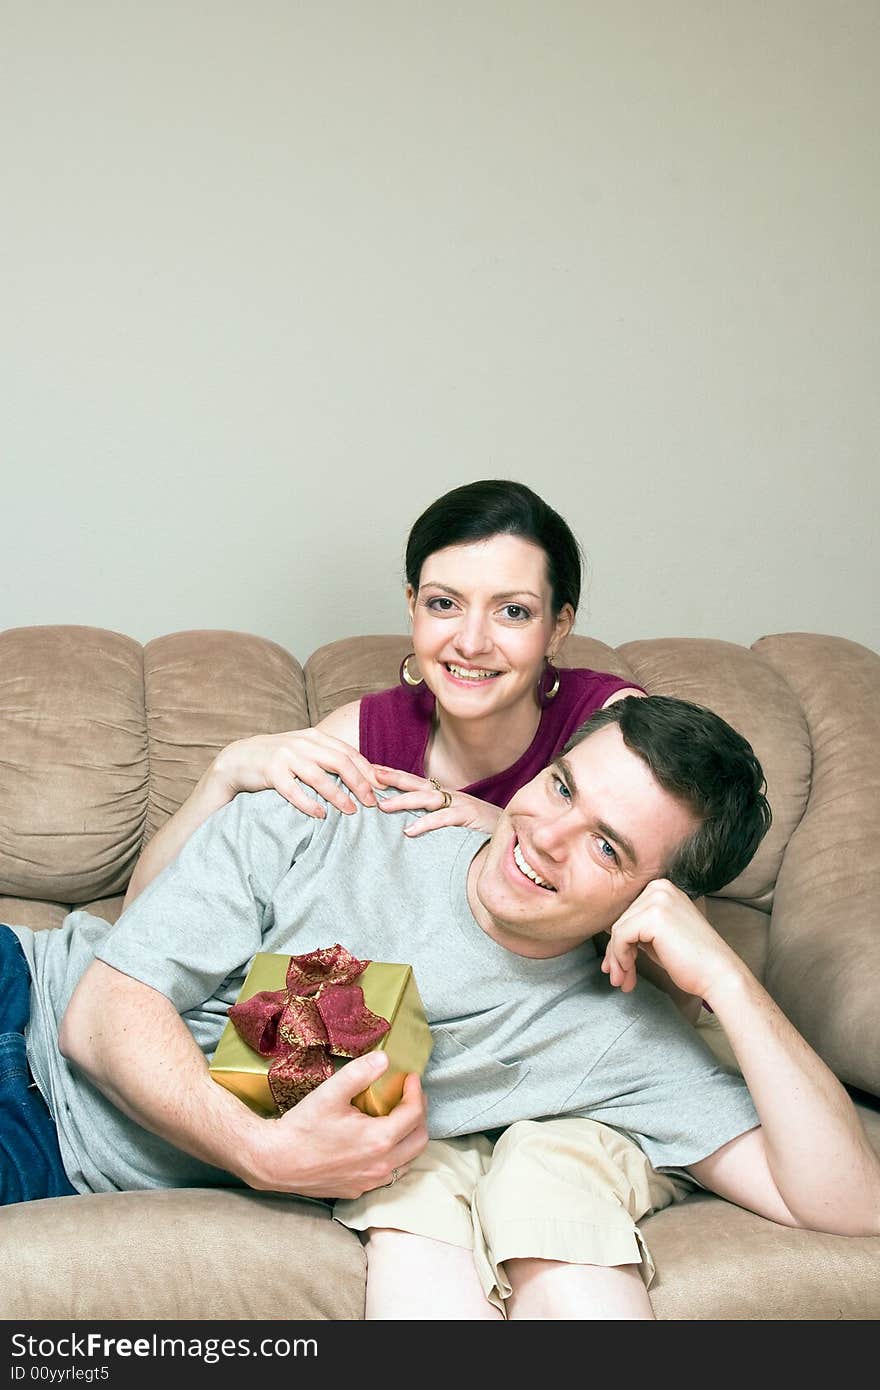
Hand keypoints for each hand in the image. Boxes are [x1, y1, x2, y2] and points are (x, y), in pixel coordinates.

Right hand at [211, 729, 379, 817]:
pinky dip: (308, 803)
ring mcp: (286, 757)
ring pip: (319, 777)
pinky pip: (293, 790)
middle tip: (372, 801)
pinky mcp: (271, 772)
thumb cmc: (279, 758)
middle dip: (359, 782)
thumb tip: (363, 775)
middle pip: (339, 762)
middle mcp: (303, 744)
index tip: (383, 786)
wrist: (240, 758)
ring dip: (338, 795)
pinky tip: (320, 814)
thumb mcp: (305, 750)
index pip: (348, 752)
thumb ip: (329, 757)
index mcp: (315, 737)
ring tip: (351, 811)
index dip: (367, 769)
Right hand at [249, 1052, 428, 1199]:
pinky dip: (393, 1156)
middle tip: (408, 1096)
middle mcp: (381, 1165)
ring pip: (407, 1161)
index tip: (410, 1078)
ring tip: (397, 1117)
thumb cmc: (302, 1127)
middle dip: (419, 1114)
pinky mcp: (358, 1190)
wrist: (275, 1161)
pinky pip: (388, 1174)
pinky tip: (378, 1142)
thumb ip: (361, 1072)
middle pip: (420, 1140)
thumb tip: (385, 1059)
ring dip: (409, 1137)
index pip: (415, 1114)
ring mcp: (370, 1181)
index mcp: (379, 1139)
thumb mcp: (331, 1092)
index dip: (416, 1092)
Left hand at [372, 767, 501, 836]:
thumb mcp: (455, 822)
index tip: (371, 770)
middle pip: (416, 783)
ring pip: (426, 799)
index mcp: (445, 796)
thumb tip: (408, 824)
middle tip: (369, 774)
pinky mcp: (468, 818)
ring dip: (403, 800)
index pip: (415, 783)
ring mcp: (460, 805)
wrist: (513, 834)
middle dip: (392, 778)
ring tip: (382, 805)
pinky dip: (426, 824)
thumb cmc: (482, 830)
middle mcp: (450, 796)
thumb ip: (436, 819)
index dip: (394, 776)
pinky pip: (443, 819)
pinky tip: (409, 831)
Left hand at [601, 879, 745, 1004]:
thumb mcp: (659, 936)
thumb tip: (609, 934)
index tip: (617, 966)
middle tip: (619, 978)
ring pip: (618, 930)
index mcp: (662, 888)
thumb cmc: (692, 960)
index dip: (619, 942)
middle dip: (616, 954)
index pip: (628, 913)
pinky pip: (621, 937)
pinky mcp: (653, 916)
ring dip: (617, 960)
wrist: (718, 975)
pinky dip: (621, 957)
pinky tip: (630, 972)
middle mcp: (659, 887)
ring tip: (624, 981)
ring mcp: (657, 899)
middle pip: (621, 921)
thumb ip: (638, 929)